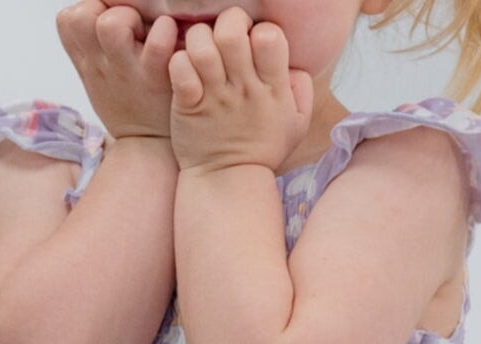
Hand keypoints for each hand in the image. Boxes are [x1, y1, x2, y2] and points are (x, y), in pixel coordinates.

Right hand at [56, 1, 177, 138]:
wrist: (151, 144)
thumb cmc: (129, 102)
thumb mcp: (97, 79)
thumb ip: (92, 46)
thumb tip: (101, 11)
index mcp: (87, 61)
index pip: (68, 21)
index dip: (87, 13)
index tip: (104, 27)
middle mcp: (102, 64)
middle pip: (82, 17)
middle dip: (105, 11)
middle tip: (128, 29)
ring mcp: (128, 71)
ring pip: (111, 25)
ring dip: (130, 17)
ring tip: (144, 33)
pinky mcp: (156, 77)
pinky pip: (157, 41)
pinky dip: (166, 31)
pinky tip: (170, 39)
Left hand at [168, 7, 312, 173]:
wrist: (228, 182)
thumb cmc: (262, 150)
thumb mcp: (297, 125)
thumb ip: (301, 89)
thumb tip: (294, 64)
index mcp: (273, 89)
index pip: (269, 36)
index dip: (260, 30)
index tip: (253, 43)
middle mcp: (244, 89)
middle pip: (231, 31)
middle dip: (227, 23)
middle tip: (224, 38)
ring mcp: (215, 97)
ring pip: (201, 44)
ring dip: (199, 39)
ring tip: (202, 53)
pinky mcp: (189, 105)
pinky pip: (180, 68)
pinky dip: (179, 62)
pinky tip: (186, 72)